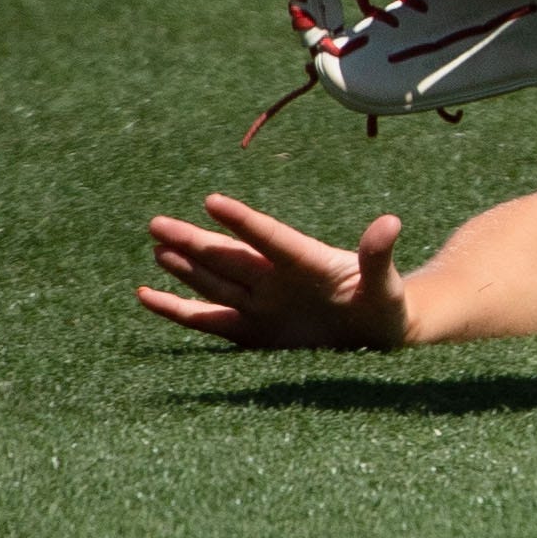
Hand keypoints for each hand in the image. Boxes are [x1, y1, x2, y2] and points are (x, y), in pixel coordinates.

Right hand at [138, 194, 410, 349]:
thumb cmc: (385, 304)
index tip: (212, 201)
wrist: (381, 336)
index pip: (268, 237)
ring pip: (213, 281)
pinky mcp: (250, 330)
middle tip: (156, 223)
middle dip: (193, 240)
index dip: (242, 221)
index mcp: (306, 262)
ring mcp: (260, 304)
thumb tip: (391, 222)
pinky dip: (176, 309)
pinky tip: (145, 294)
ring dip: (185, 265)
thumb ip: (378, 256)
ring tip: (157, 245)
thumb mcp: (385, 283)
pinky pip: (206, 319)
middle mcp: (276, 278)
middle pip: (227, 256)